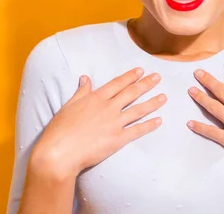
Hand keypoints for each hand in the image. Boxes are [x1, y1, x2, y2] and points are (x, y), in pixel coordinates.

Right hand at [30, 68, 166, 179]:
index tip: (140, 70)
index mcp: (96, 98)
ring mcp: (114, 123)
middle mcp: (108, 108)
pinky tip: (159, 121)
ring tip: (164, 97)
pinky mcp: (118, 139)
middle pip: (131, 93)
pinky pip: (137, 130)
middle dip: (146, 84)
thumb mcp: (68, 106)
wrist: (59, 153)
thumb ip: (81, 92)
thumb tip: (86, 78)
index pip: (117, 83)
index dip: (130, 76)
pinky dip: (149, 125)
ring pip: (138, 110)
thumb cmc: (59, 130)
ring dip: (152, 102)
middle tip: (158, 77)